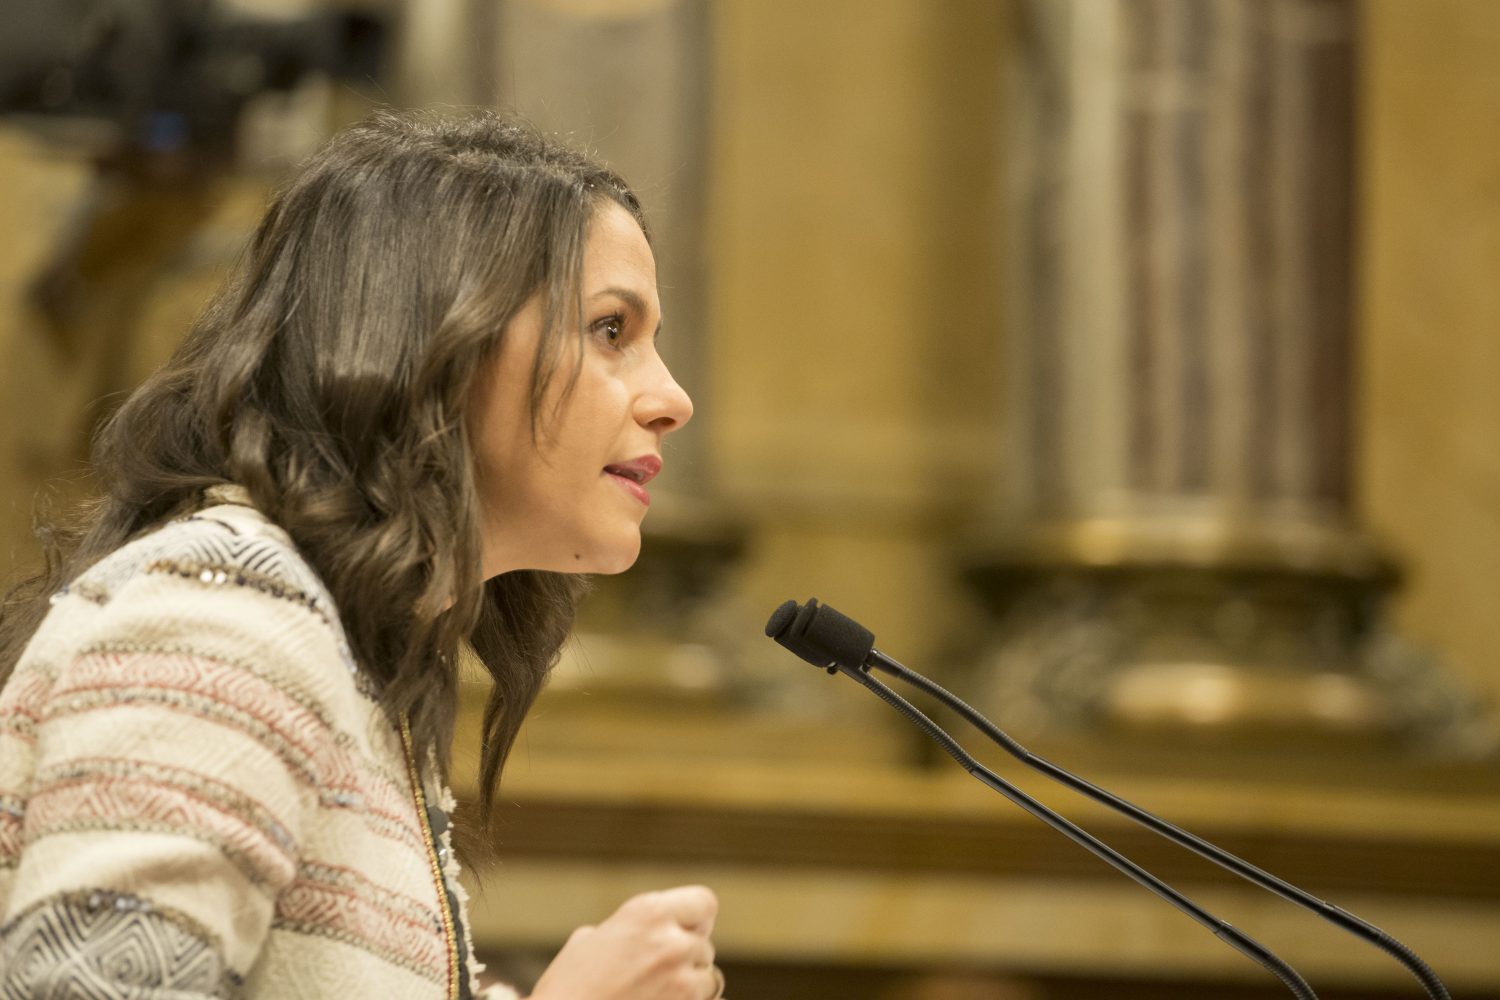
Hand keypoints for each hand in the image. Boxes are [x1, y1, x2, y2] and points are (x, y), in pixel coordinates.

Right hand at [528, 886, 721, 999]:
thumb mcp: (586, 942)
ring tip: (657, 993)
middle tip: (660, 974)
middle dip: (689, 959)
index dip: (697, 919)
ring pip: (709, 978)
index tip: (686, 933)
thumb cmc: (566, 991)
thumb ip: (622, 932)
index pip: (704, 902)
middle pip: (705, 945)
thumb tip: (637, 937)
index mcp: (647, 912)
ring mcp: (680, 978)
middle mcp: (669, 940)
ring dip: (691, 987)